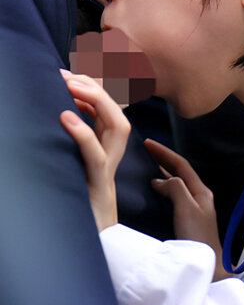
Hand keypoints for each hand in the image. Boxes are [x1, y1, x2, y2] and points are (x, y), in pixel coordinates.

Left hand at [59, 70, 130, 231]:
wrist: (86, 235)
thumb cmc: (75, 198)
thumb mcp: (73, 161)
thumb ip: (75, 136)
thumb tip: (64, 107)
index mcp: (106, 146)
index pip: (109, 105)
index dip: (96, 84)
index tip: (70, 69)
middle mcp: (112, 153)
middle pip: (117, 110)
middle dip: (98, 87)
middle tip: (68, 74)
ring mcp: (107, 168)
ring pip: (117, 127)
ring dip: (98, 102)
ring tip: (72, 86)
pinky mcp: (97, 183)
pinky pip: (95, 156)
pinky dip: (83, 134)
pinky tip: (66, 117)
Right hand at [145, 139, 231, 281]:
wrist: (207, 265)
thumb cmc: (198, 238)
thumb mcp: (186, 208)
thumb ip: (175, 189)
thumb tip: (160, 180)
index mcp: (201, 192)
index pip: (181, 165)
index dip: (164, 152)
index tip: (148, 144)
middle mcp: (198, 198)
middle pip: (179, 172)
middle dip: (162, 159)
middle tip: (145, 151)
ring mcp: (193, 209)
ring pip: (175, 184)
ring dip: (161, 173)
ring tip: (146, 165)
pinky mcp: (186, 220)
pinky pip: (172, 197)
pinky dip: (161, 189)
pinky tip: (152, 192)